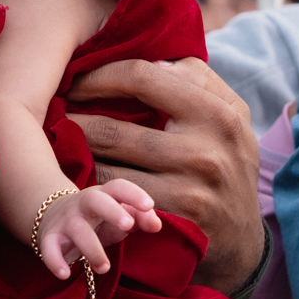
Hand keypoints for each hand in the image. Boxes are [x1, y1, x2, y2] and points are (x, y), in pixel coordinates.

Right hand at [32, 180, 159, 278]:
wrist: (52, 216)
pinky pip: (48, 248)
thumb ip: (141, 218)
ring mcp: (65, 220)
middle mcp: (83, 204)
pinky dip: (54, 261)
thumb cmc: (97, 219)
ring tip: (104, 268)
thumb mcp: (119, 217)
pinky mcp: (48, 238)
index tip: (149, 206)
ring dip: (92, 249)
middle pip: (95, 200)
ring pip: (77, 229)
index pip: (118, 187)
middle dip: (112, 211)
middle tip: (128, 227)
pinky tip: (65, 274)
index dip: (134, 194)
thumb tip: (157, 225)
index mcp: (104, 195)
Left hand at [66, 57, 263, 293]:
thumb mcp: (231, 116)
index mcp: (220, 112)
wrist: (244, 242)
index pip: (143, 76)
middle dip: (75, 118)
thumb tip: (152, 57)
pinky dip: (87, 183)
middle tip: (54, 112)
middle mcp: (206, 149)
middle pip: (115, 127)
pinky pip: (112, 196)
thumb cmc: (228, 164)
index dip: (100, 75)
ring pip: (107, 164)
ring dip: (74, 152)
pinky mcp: (169, 222)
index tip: (78, 79)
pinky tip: (73, 174)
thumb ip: (198, 79)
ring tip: (57, 140)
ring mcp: (188, 189)